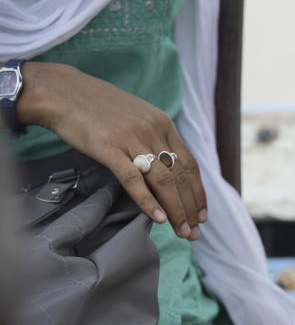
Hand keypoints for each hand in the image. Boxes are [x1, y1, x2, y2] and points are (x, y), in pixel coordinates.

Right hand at [19, 62, 204, 238]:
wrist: (62, 91)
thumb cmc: (97, 107)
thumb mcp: (136, 117)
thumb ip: (154, 137)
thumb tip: (166, 166)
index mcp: (163, 124)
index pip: (190, 164)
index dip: (198, 192)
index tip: (202, 213)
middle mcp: (154, 131)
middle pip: (181, 176)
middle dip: (190, 207)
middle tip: (194, 233)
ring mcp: (132, 140)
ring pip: (163, 181)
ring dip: (176, 209)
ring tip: (182, 231)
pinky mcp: (109, 148)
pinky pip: (133, 179)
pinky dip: (147, 201)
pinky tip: (158, 218)